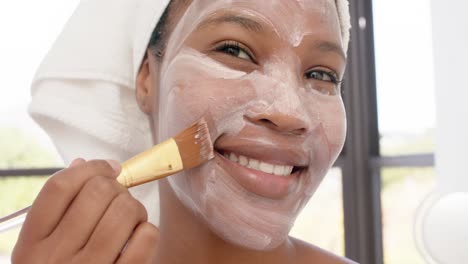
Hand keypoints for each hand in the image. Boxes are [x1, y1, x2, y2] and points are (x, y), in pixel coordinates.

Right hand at [12, 159, 158, 263]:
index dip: (90, 168)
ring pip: (125, 210)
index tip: (108, 167)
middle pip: (97, 193)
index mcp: (31, 246)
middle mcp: (55, 259)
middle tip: (118, 197)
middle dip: (116, 187)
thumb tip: (82, 165)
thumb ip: (58, 209)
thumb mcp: (42, 250)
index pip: (59, 188)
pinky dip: (147, 230)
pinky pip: (145, 238)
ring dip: (134, 207)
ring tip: (130, 218)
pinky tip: (138, 237)